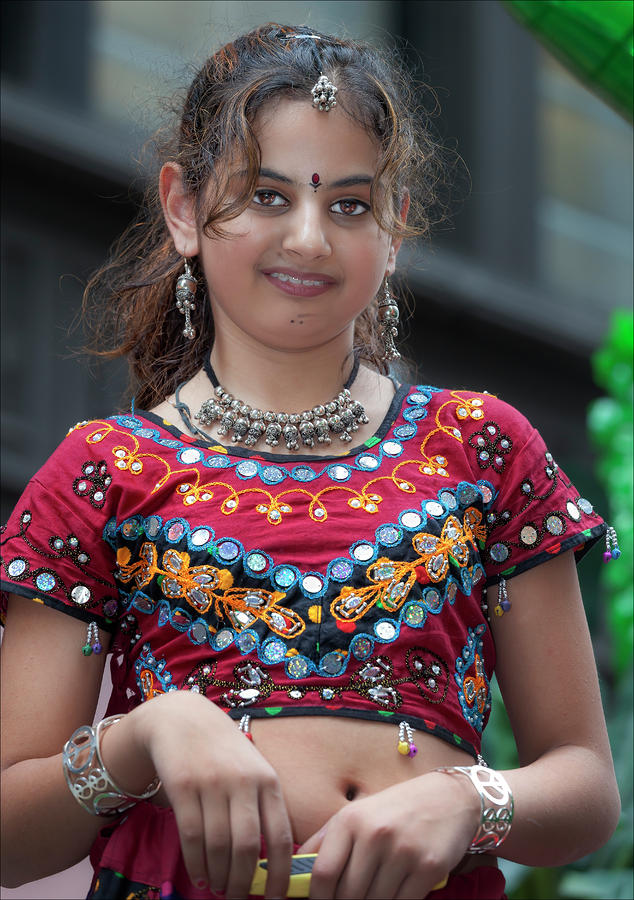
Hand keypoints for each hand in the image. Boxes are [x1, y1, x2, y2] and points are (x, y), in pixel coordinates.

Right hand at [131, 692, 292, 898]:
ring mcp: (212, 783)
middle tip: (239, 899)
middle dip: (243, 883)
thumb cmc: (224, 752)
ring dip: (219, 877)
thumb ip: (264, 807)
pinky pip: (191, 836)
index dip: (280, 874)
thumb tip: (273, 863)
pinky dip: (196, 864)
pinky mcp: (183, 786)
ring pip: (218, 846)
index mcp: (268, 780)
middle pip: (247, 847)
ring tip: (219, 889)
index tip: (275, 898)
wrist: (183, 718)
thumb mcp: (254, 770)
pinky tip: (200, 876)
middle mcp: (243, 781)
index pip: (280, 836)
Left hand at [297, 771, 479, 899]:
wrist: (449, 797)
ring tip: (374, 893)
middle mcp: (374, 834)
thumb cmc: (396, 809)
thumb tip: (296, 871)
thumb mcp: (357, 813)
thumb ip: (326, 842)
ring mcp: (402, 851)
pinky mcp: (428, 868)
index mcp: (350, 819)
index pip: (322, 874)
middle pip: (347, 895)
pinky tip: (395, 893)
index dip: (317, 899)